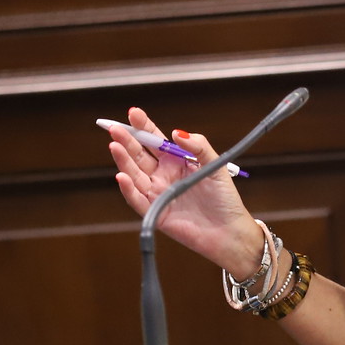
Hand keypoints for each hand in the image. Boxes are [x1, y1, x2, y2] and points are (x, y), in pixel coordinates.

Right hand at [105, 108, 264, 272]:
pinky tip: (122, 177)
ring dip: (123, 161)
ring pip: (134, 174)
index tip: (134, 113)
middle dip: (127, 141)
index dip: (143, 126)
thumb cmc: (224, 199)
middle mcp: (163, 175)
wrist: (229, 231)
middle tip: (115, 128)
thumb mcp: (215, 166)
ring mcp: (158, 193)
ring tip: (115, 146)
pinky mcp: (156, 212)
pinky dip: (128, 189)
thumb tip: (177, 132)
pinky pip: (138, 200)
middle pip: (139, 155)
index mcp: (177, 161)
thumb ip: (198, 146)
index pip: (155, 140)